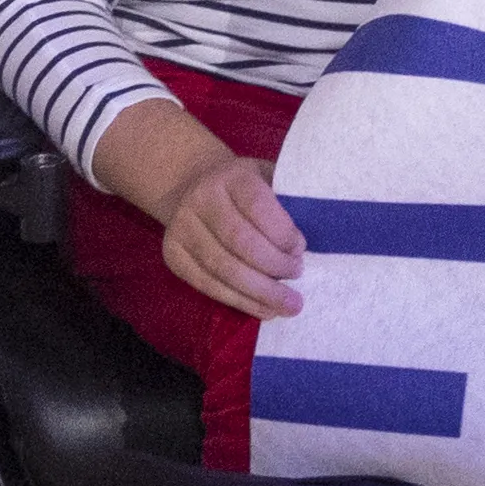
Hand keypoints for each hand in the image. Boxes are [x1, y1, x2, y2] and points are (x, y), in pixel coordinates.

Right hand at [152, 150, 309, 319]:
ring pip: (222, 268)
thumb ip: (288, 201)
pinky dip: (238, 301)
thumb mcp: (267, 178)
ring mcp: (182, 228)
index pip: (258, 205)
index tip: (301, 249)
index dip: (282, 232)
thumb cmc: (245, 188)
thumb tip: (311, 241)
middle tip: (298, 276)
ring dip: (259, 291)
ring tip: (287, 305)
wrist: (193, 185)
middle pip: (239, 241)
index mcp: (231, 176)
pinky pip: (206, 284)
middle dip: (274, 266)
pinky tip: (263, 309)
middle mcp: (201, 199)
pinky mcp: (173, 255)